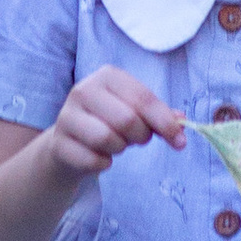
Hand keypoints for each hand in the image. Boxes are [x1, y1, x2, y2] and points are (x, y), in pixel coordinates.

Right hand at [44, 68, 184, 182]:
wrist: (67, 143)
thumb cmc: (108, 122)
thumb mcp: (134, 112)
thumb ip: (160, 115)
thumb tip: (182, 121)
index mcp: (108, 76)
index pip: (143, 99)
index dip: (165, 122)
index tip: (180, 141)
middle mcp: (83, 90)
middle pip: (127, 119)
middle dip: (140, 136)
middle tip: (138, 139)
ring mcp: (66, 116)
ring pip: (107, 139)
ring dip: (120, 149)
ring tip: (116, 145)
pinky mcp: (58, 143)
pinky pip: (93, 160)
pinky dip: (103, 164)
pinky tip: (99, 157)